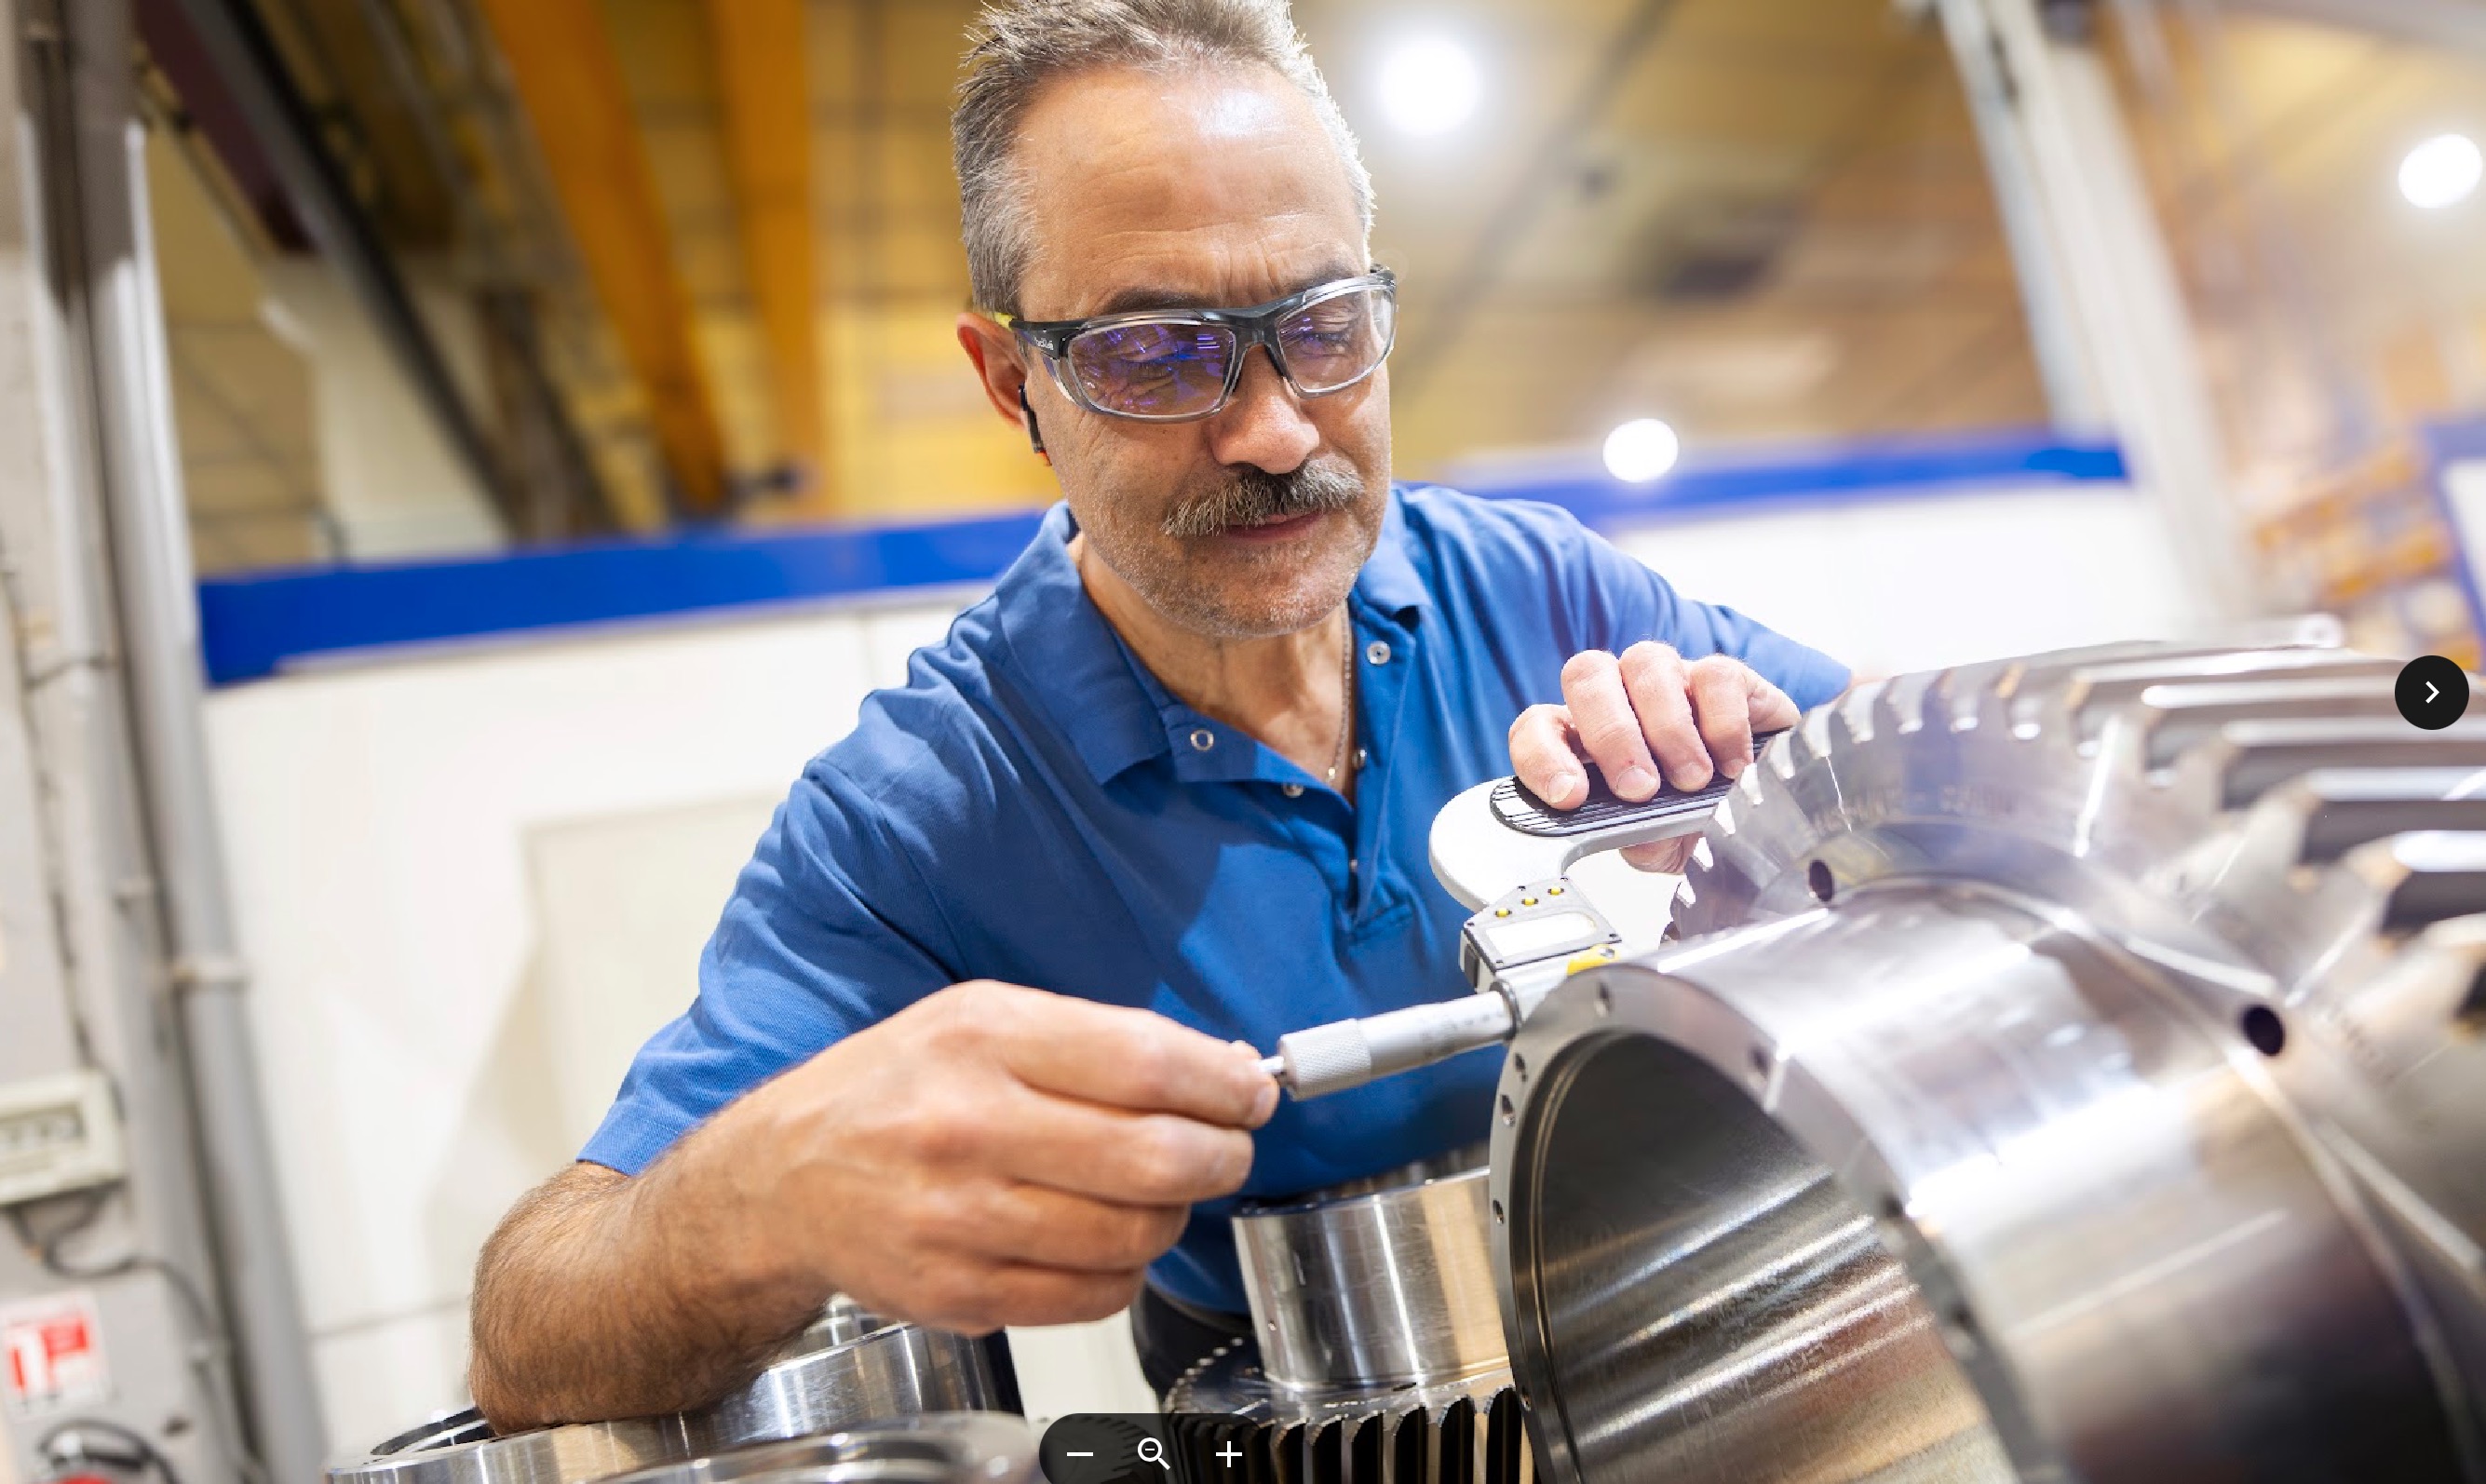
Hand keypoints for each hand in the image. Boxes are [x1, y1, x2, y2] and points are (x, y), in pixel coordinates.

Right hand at [708, 981, 1276, 1333]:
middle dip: (1221, 1155)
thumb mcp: (980, 1019)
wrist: (784, 1179)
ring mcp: (959, 1220)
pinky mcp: (959, 1292)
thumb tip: (1218, 1073)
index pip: (1144, 1062)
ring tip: (1159, 1192)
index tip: (1252, 1094)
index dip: (1224, 1084)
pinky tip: (1105, 1239)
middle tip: (1227, 1149)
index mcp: (980, 1039)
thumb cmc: (893, 1091)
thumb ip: (1096, 1039)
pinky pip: (1094, 1294)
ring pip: (1134, 1234)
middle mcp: (965, 1127)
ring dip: (1173, 1215)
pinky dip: (1124, 1270)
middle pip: (1154, 1156)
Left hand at [1507, 643, 1799, 871]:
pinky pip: (1716, 675)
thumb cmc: (1698, 824)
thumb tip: (1643, 839)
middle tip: (1640, 789)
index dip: (1544, 756)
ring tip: (1692, 781)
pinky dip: (1723, 724)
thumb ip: (1642, 842)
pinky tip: (1733, 767)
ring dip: (1667, 728)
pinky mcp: (1726, 677)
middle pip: (1586, 674)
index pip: (1538, 726)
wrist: (1765, 814)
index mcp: (1585, 739)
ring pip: (1646, 663)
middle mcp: (1621, 697)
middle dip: (1611, 734)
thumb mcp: (1661, 847)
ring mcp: (1671, 680)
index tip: (1570, 796)